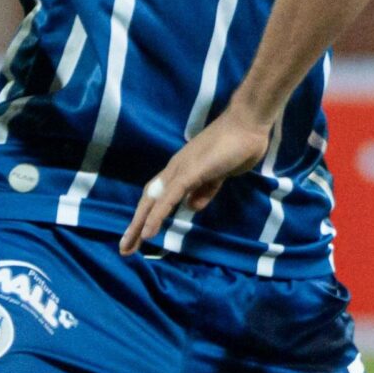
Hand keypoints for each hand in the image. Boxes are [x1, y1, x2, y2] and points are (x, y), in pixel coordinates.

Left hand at [119, 103, 273, 253]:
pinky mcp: (190, 171)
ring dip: (140, 224)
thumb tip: (191, 207)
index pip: (158, 196)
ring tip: (130, 245)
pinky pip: (169, 197)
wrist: (248, 124)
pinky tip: (149, 232)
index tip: (140, 237)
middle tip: (125, 249)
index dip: (147, 215)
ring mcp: (181, 169)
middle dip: (136, 225)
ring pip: (154, 200)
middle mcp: (176, 170)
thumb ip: (205, 190)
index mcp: (182, 170)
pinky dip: (157, 215)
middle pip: (149, 200)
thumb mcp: (219, 176)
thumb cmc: (237, 147)